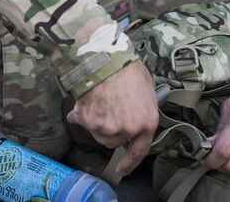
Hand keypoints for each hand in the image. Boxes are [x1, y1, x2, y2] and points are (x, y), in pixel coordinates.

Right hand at [67, 60, 159, 174]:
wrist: (106, 60)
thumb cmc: (128, 70)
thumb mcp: (147, 89)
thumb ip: (143, 108)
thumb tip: (137, 115)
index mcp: (146, 122)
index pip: (139, 151)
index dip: (130, 163)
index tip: (123, 169)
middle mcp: (127, 130)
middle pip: (115, 141)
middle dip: (112, 129)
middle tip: (111, 107)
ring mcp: (107, 128)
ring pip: (99, 133)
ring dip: (98, 121)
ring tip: (101, 99)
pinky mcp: (89, 122)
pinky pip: (83, 122)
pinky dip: (82, 113)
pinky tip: (88, 99)